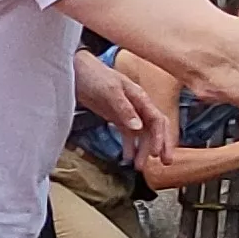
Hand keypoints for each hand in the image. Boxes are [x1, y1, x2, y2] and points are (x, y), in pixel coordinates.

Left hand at [74, 52, 172, 170]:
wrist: (76, 71)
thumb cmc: (94, 75)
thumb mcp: (110, 91)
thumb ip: (124, 109)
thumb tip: (138, 127)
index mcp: (140, 97)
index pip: (157, 120)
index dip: (161, 138)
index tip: (158, 154)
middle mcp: (137, 106)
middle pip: (154, 129)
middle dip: (159, 146)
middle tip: (163, 163)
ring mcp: (127, 112)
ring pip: (141, 134)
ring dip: (143, 150)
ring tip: (139, 167)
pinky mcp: (116, 117)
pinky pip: (128, 135)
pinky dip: (129, 146)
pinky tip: (127, 158)